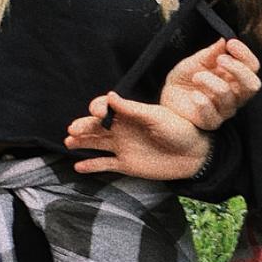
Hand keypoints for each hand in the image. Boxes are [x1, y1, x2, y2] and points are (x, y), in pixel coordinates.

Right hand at [66, 92, 211, 179]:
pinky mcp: (125, 165)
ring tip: (68, 141)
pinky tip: (78, 165)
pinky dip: (91, 165)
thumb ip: (132, 109)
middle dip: (83, 127)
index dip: (98, 109)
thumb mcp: (156, 117)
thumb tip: (110, 96)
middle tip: (72, 130)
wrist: (194, 155)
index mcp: (129, 115)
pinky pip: (104, 165)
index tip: (96, 113)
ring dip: (81, 142)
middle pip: (96, 127)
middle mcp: (122, 130)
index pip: (106, 109)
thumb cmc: (179, 129)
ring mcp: (122, 147)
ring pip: (95, 144)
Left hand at [160, 38, 259, 130]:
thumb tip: (225, 37)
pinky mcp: (211, 122)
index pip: (252, 67)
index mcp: (236, 78)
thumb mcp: (197, 60)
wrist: (168, 96)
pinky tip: (193, 95)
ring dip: (208, 80)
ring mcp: (224, 110)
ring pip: (226, 94)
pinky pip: (211, 112)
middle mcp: (235, 95)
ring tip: (195, 76)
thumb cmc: (186, 78)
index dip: (245, 54)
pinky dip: (201, 100)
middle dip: (238, 69)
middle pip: (252, 85)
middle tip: (220, 59)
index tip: (230, 42)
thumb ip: (213, 52)